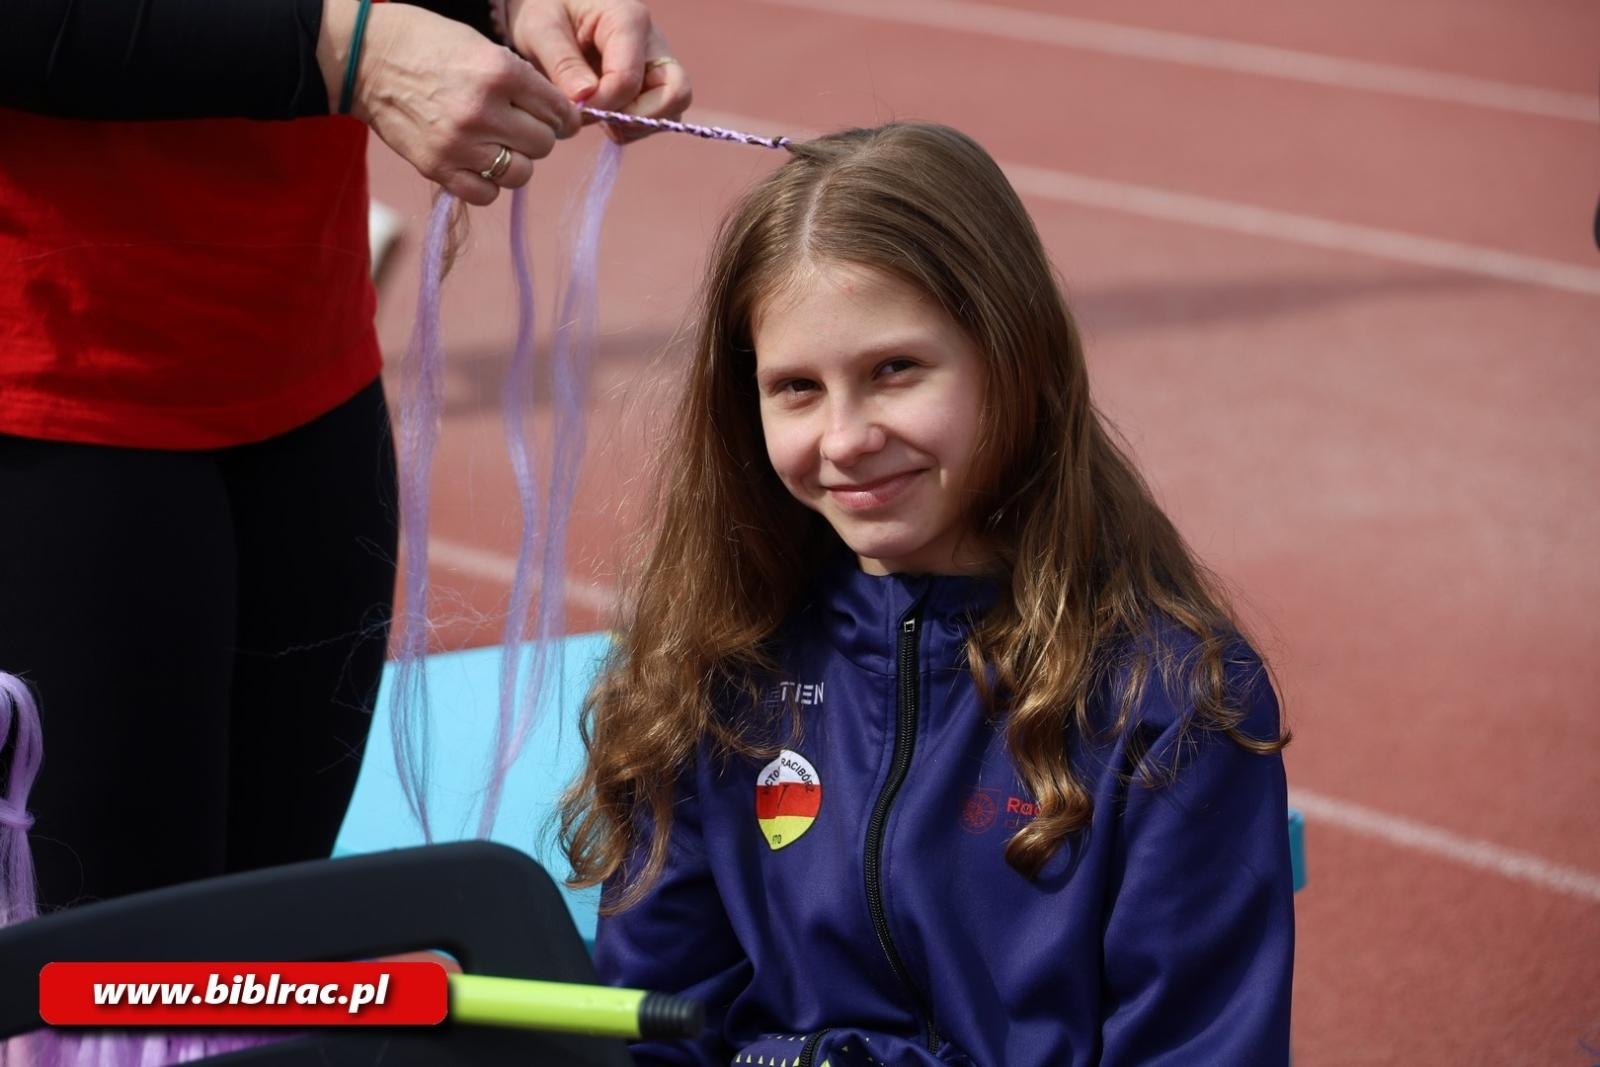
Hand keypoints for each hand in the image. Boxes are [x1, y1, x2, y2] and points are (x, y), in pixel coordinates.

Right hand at [319, 0, 580, 204]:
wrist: (368, 58)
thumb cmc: (430, 46)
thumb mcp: (485, 48)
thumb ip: (524, 83)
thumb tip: (562, 117)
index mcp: (500, 72)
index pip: (558, 111)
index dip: (562, 116)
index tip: (555, 117)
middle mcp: (483, 111)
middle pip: (544, 144)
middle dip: (538, 136)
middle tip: (519, 126)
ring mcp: (459, 143)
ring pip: (522, 173)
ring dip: (517, 162)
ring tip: (499, 145)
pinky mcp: (438, 168)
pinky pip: (487, 194)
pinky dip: (489, 183)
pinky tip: (479, 163)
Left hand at [503, 0, 691, 141]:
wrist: (549, 13)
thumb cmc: (545, 12)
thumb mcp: (541, 29)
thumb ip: (562, 63)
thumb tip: (586, 98)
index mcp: (628, 19)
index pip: (628, 79)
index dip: (601, 105)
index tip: (574, 109)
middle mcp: (653, 41)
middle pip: (675, 93)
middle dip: (638, 118)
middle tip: (600, 119)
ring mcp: (657, 64)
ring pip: (672, 109)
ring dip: (637, 124)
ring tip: (599, 117)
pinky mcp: (653, 83)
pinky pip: (659, 115)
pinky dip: (634, 126)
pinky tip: (606, 116)